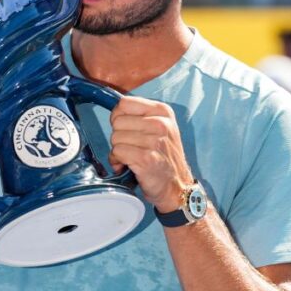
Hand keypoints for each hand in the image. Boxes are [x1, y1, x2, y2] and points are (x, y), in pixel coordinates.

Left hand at [109, 97, 192, 212]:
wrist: (177, 186)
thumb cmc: (163, 157)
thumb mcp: (159, 127)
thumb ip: (139, 116)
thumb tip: (114, 112)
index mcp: (162, 111)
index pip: (124, 103)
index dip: (119, 118)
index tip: (127, 130)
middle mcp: (161, 123)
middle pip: (117, 121)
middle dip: (119, 136)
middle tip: (132, 147)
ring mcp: (155, 141)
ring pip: (115, 137)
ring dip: (118, 151)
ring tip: (132, 158)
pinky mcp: (146, 158)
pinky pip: (117, 152)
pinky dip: (118, 161)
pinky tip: (129, 166)